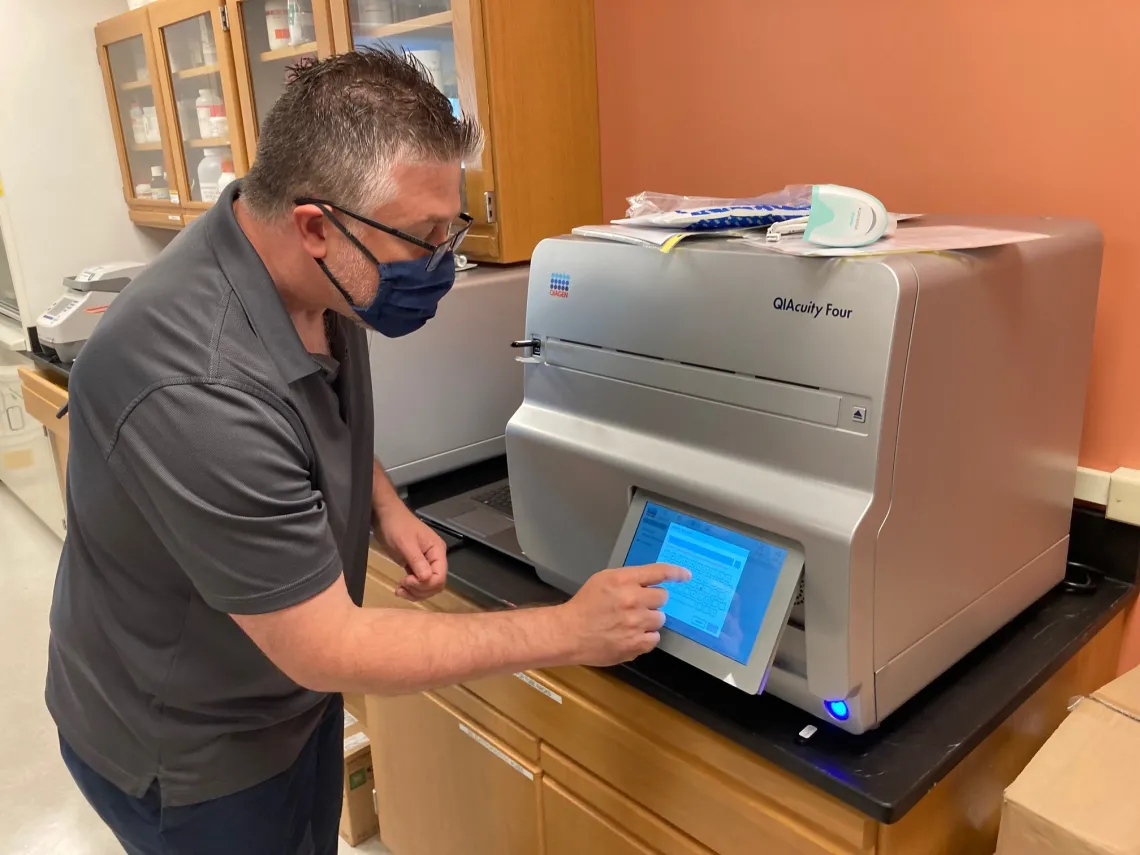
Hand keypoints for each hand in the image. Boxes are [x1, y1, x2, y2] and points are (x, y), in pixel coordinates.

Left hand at [378, 507, 447, 600]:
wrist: (385, 516)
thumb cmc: (397, 526)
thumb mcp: (406, 543)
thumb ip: (417, 561)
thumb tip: (427, 579)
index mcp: (437, 551)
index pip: (440, 576)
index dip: (426, 584)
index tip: (407, 580)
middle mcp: (435, 558)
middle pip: (436, 584)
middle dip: (420, 590)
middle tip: (402, 586)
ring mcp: (425, 563)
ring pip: (428, 586)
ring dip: (415, 592)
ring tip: (399, 590)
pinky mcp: (415, 566)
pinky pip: (419, 583)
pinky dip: (411, 589)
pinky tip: (400, 588)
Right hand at [557, 564, 690, 666]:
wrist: (569, 633)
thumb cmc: (584, 605)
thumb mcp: (603, 580)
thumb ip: (628, 579)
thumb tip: (650, 582)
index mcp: (624, 580)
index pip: (659, 572)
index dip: (676, 573)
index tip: (686, 575)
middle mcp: (633, 600)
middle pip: (662, 598)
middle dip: (652, 601)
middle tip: (636, 606)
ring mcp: (636, 624)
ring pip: (659, 619)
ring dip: (649, 620)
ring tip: (629, 623)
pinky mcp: (636, 644)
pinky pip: (654, 639)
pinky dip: (645, 638)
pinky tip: (630, 635)